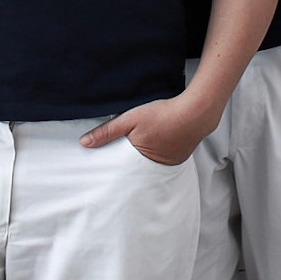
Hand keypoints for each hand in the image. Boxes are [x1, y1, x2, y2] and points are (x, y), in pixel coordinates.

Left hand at [79, 93, 218, 166]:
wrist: (196, 112)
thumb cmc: (162, 114)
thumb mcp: (130, 119)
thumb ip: (107, 131)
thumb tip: (84, 143)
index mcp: (140, 160)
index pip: (121, 167)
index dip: (115, 162)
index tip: (107, 163)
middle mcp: (155, 167)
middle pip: (136, 167)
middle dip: (130, 162)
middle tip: (125, 154)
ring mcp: (170, 164)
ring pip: (151, 163)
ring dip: (147, 156)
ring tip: (145, 146)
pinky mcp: (180, 157)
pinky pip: (165, 158)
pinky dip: (160, 152)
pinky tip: (160, 141)